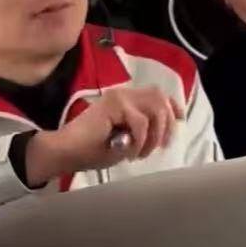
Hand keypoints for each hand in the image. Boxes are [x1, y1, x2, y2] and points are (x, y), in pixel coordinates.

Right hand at [25, 86, 181, 186]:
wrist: (67, 151)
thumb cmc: (91, 150)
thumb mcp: (126, 141)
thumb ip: (143, 131)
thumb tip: (163, 130)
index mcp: (126, 100)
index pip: (158, 95)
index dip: (173, 107)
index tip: (179, 124)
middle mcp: (124, 93)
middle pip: (161, 98)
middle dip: (167, 124)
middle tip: (160, 146)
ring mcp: (119, 97)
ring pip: (155, 108)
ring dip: (154, 134)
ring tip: (140, 152)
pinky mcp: (114, 104)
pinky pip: (140, 122)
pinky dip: (139, 141)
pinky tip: (127, 153)